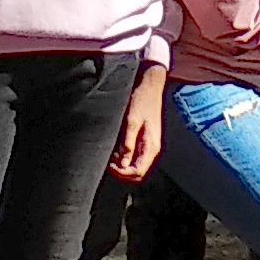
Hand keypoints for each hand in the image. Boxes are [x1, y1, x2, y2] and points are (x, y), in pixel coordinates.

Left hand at [112, 66, 166, 181]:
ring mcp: (148, 145)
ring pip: (135, 165)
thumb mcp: (131, 121)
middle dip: (121, 172)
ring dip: (122, 165)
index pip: (138, 172)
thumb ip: (128, 143)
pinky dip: (124, 157)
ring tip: (110, 154)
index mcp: (150, 146)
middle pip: (137, 172)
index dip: (122, 174)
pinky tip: (115, 148)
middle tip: (108, 162)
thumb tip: (123, 164)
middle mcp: (151, 149)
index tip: (109, 165)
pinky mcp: (144, 140)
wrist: (149, 86)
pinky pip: (134, 156)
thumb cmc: (141, 100)